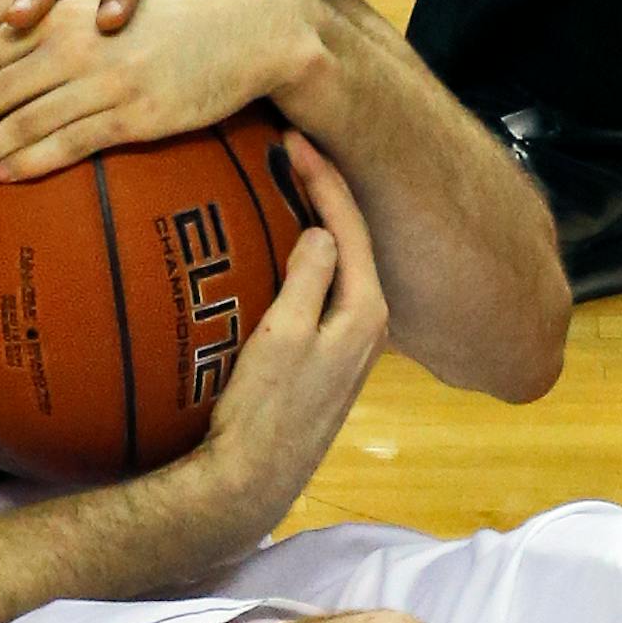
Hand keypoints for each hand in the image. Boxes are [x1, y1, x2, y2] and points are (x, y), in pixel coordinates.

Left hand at [0, 0, 323, 185]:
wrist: (253, 22)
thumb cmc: (181, 20)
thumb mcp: (113, 15)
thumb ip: (62, 34)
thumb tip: (12, 73)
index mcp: (63, 16)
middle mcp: (74, 42)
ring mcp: (106, 79)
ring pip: (20, 118)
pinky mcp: (139, 112)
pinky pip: (75, 140)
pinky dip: (34, 160)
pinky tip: (2, 178)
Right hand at [204, 133, 387, 533]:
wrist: (252, 482)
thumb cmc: (264, 413)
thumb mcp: (283, 339)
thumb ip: (309, 280)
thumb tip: (322, 230)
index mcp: (367, 312)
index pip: (351, 226)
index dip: (325, 178)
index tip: (295, 140)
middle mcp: (369, 324)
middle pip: (353, 238)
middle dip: (326, 190)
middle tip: (292, 146)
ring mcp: (349, 341)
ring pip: (340, 261)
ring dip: (316, 220)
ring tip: (285, 180)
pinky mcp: (326, 355)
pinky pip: (323, 285)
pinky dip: (305, 255)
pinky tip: (278, 243)